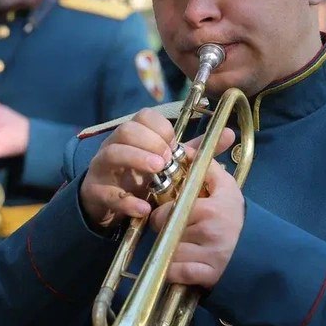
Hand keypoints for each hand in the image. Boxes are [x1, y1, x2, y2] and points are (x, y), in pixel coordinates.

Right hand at [78, 107, 234, 230]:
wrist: (110, 205)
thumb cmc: (142, 177)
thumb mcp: (170, 163)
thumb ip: (195, 150)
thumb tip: (229, 133)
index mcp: (134, 135)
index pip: (143, 117)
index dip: (160, 128)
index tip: (174, 143)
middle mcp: (115, 146)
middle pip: (126, 130)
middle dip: (149, 142)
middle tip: (167, 160)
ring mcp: (102, 168)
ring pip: (111, 153)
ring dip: (136, 159)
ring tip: (157, 172)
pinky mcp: (96, 192)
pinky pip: (106, 193)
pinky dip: (126, 200)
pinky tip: (144, 207)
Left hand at [149, 153, 244, 288]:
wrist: (258, 250)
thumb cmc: (236, 216)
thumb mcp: (226, 187)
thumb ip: (206, 167)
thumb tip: (185, 150)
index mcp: (209, 208)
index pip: (167, 211)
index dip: (163, 213)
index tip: (168, 214)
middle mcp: (208, 231)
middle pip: (166, 233)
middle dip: (166, 232)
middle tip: (174, 231)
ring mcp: (209, 256)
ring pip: (169, 253)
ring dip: (170, 252)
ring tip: (181, 247)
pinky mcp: (208, 276)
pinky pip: (176, 273)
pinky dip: (173, 271)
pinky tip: (181, 265)